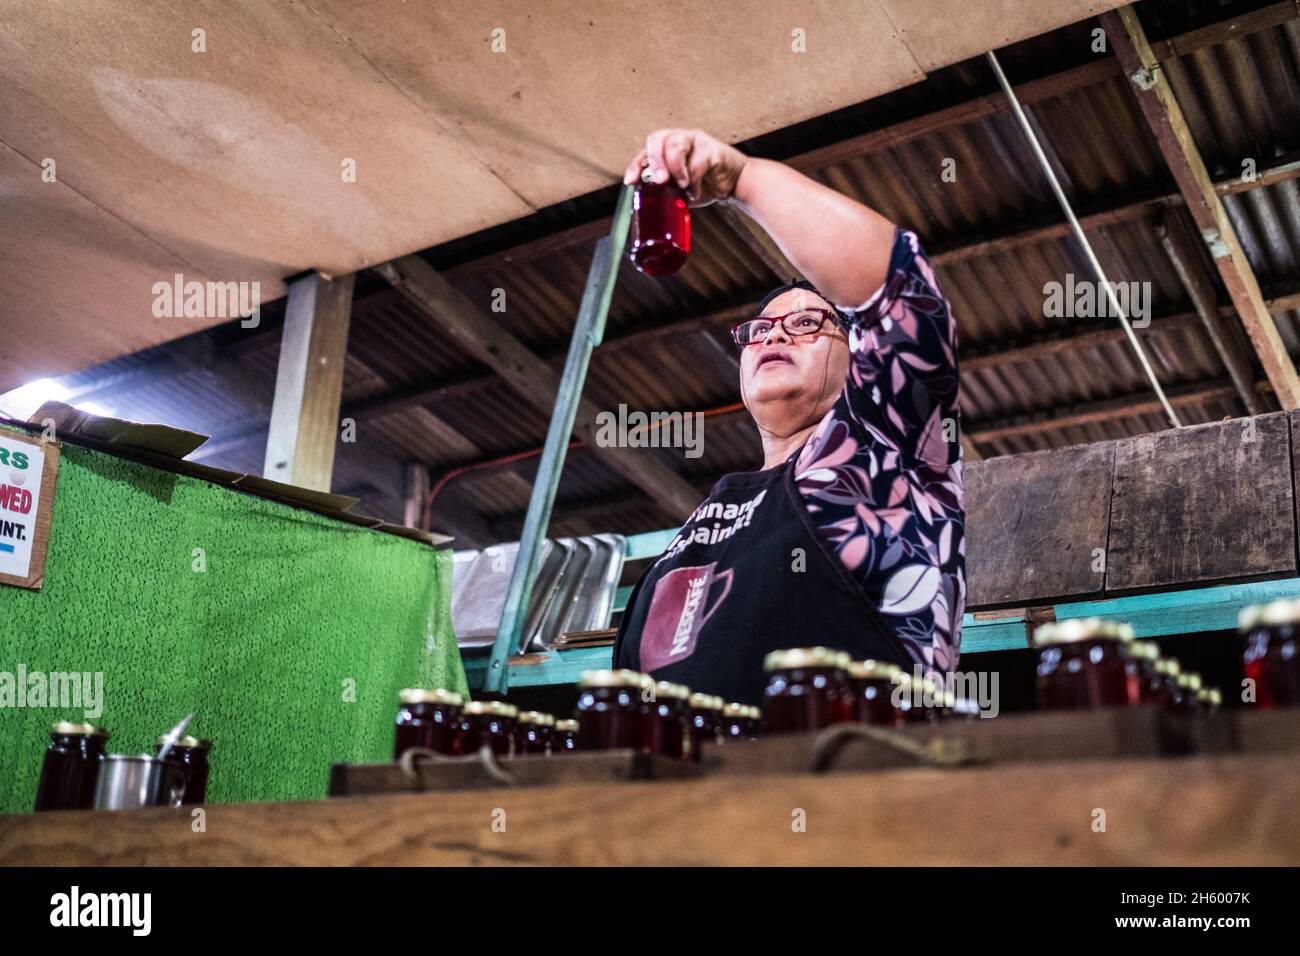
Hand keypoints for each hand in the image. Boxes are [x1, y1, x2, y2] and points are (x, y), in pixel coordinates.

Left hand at [622, 128, 747, 205]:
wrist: (735, 183)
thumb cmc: (705, 185)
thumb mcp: (679, 191)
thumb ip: (664, 192)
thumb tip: (646, 205)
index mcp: (667, 149)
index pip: (645, 152)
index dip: (636, 166)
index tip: (630, 181)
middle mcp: (680, 139)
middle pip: (657, 139)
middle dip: (654, 162)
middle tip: (660, 182)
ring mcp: (696, 141)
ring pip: (675, 144)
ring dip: (674, 167)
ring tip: (681, 185)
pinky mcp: (712, 148)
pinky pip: (697, 161)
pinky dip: (693, 180)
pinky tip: (695, 191)